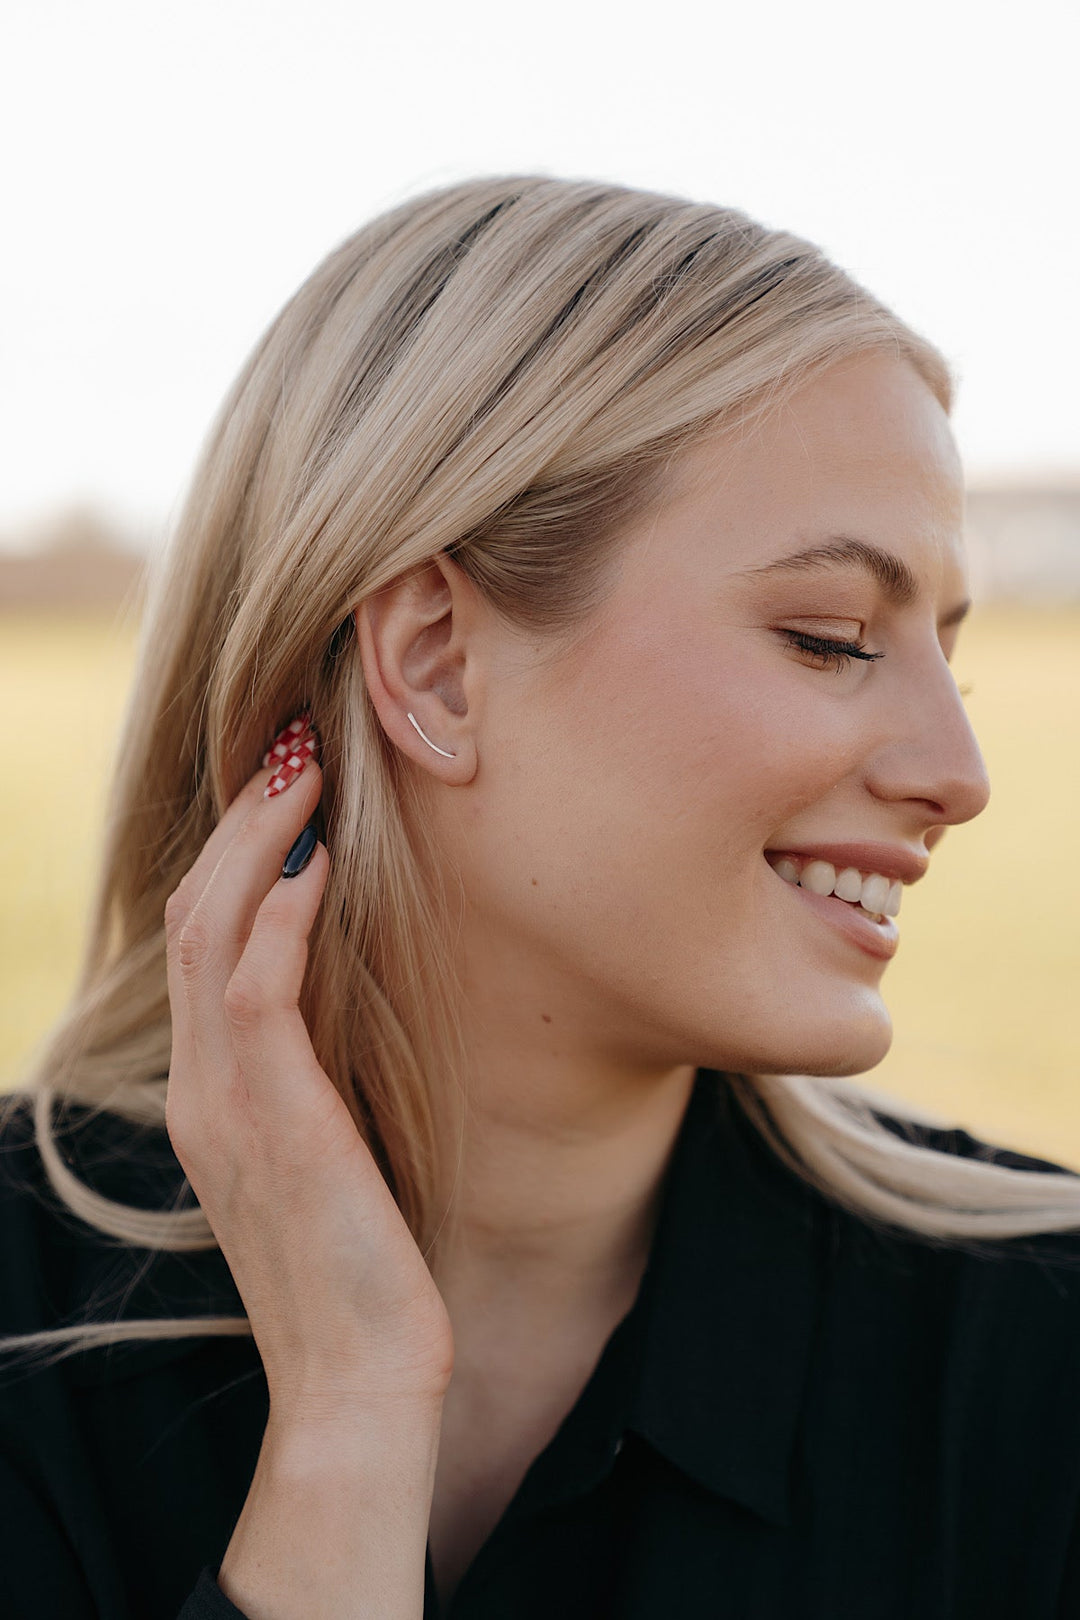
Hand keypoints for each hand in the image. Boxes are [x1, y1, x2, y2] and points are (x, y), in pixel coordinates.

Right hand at [162, 718, 454, 1427]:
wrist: (360, 1376)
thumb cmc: (361, 1262)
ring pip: (212, 933)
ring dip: (257, 841)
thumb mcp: (327, 1150)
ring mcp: (227, 1102)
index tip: (286, 787)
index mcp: (212, 1093)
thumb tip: (350, 1000)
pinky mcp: (276, 1119)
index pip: (200, 941)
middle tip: (291, 745)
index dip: (235, 853)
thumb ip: (314, 1074)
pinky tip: (319, 863)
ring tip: (302, 770)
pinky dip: (280, 916)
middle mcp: (203, 1088)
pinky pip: (257, 990)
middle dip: (241, 821)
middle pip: (194, 915)